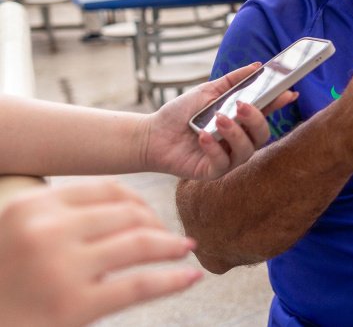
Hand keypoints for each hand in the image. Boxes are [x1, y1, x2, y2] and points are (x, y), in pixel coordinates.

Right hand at [0, 182, 200, 326]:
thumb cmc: (6, 279)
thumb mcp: (21, 231)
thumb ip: (64, 216)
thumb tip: (133, 210)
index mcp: (34, 206)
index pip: (108, 189)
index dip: (141, 202)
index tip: (154, 217)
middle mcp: (47, 231)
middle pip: (128, 214)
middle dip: (159, 225)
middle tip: (173, 238)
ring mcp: (61, 268)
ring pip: (140, 243)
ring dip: (171, 245)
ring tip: (185, 250)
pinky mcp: (74, 307)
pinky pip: (139, 286)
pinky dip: (173, 280)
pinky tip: (190, 278)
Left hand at [141, 64, 297, 179]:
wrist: (152, 135)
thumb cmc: (180, 114)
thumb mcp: (207, 91)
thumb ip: (233, 81)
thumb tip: (257, 66)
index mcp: (241, 120)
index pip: (266, 111)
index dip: (279, 103)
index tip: (289, 92)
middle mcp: (239, 141)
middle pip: (263, 134)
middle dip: (256, 120)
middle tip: (242, 105)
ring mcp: (228, 157)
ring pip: (247, 150)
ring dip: (235, 133)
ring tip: (218, 119)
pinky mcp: (213, 172)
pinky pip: (223, 163)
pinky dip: (214, 148)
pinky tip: (202, 137)